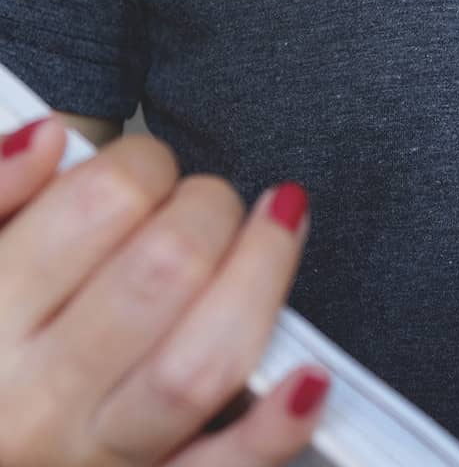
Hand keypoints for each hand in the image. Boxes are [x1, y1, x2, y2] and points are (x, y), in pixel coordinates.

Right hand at [0, 117, 327, 465]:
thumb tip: (48, 137)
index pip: (97, 206)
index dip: (144, 162)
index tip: (148, 167)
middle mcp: (34, 396)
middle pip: (165, 273)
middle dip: (210, 210)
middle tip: (207, 202)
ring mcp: (94, 455)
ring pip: (202, 363)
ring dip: (260, 279)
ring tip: (276, 229)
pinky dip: (277, 426)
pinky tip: (310, 376)